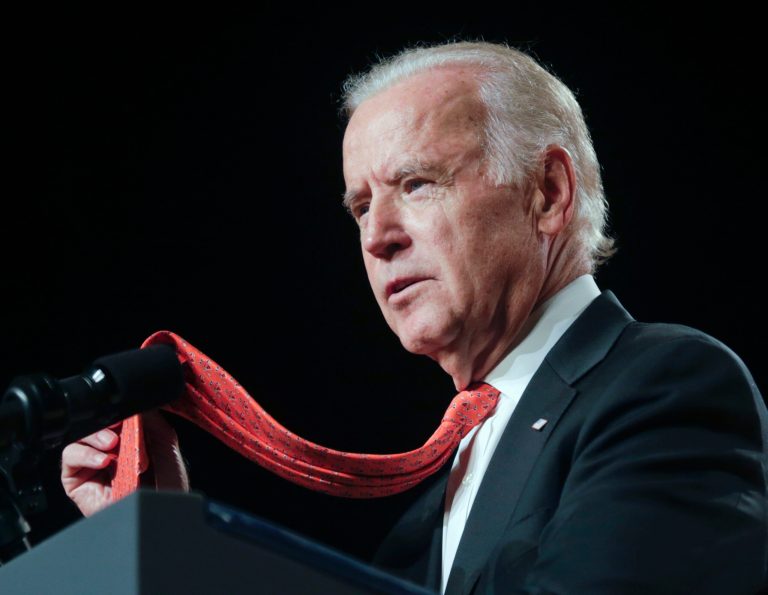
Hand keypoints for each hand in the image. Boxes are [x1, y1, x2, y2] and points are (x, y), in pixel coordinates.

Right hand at [61, 410, 188, 516]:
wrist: (163, 513)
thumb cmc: (168, 486)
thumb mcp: (166, 446)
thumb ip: (153, 423)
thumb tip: (137, 404)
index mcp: (128, 442)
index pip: (112, 419)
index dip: (115, 414)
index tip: (124, 414)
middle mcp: (108, 453)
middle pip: (92, 426)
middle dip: (104, 424)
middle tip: (117, 429)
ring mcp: (92, 467)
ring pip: (78, 439)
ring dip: (94, 436)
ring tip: (112, 445)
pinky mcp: (78, 483)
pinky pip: (69, 459)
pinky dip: (84, 454)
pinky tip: (104, 461)